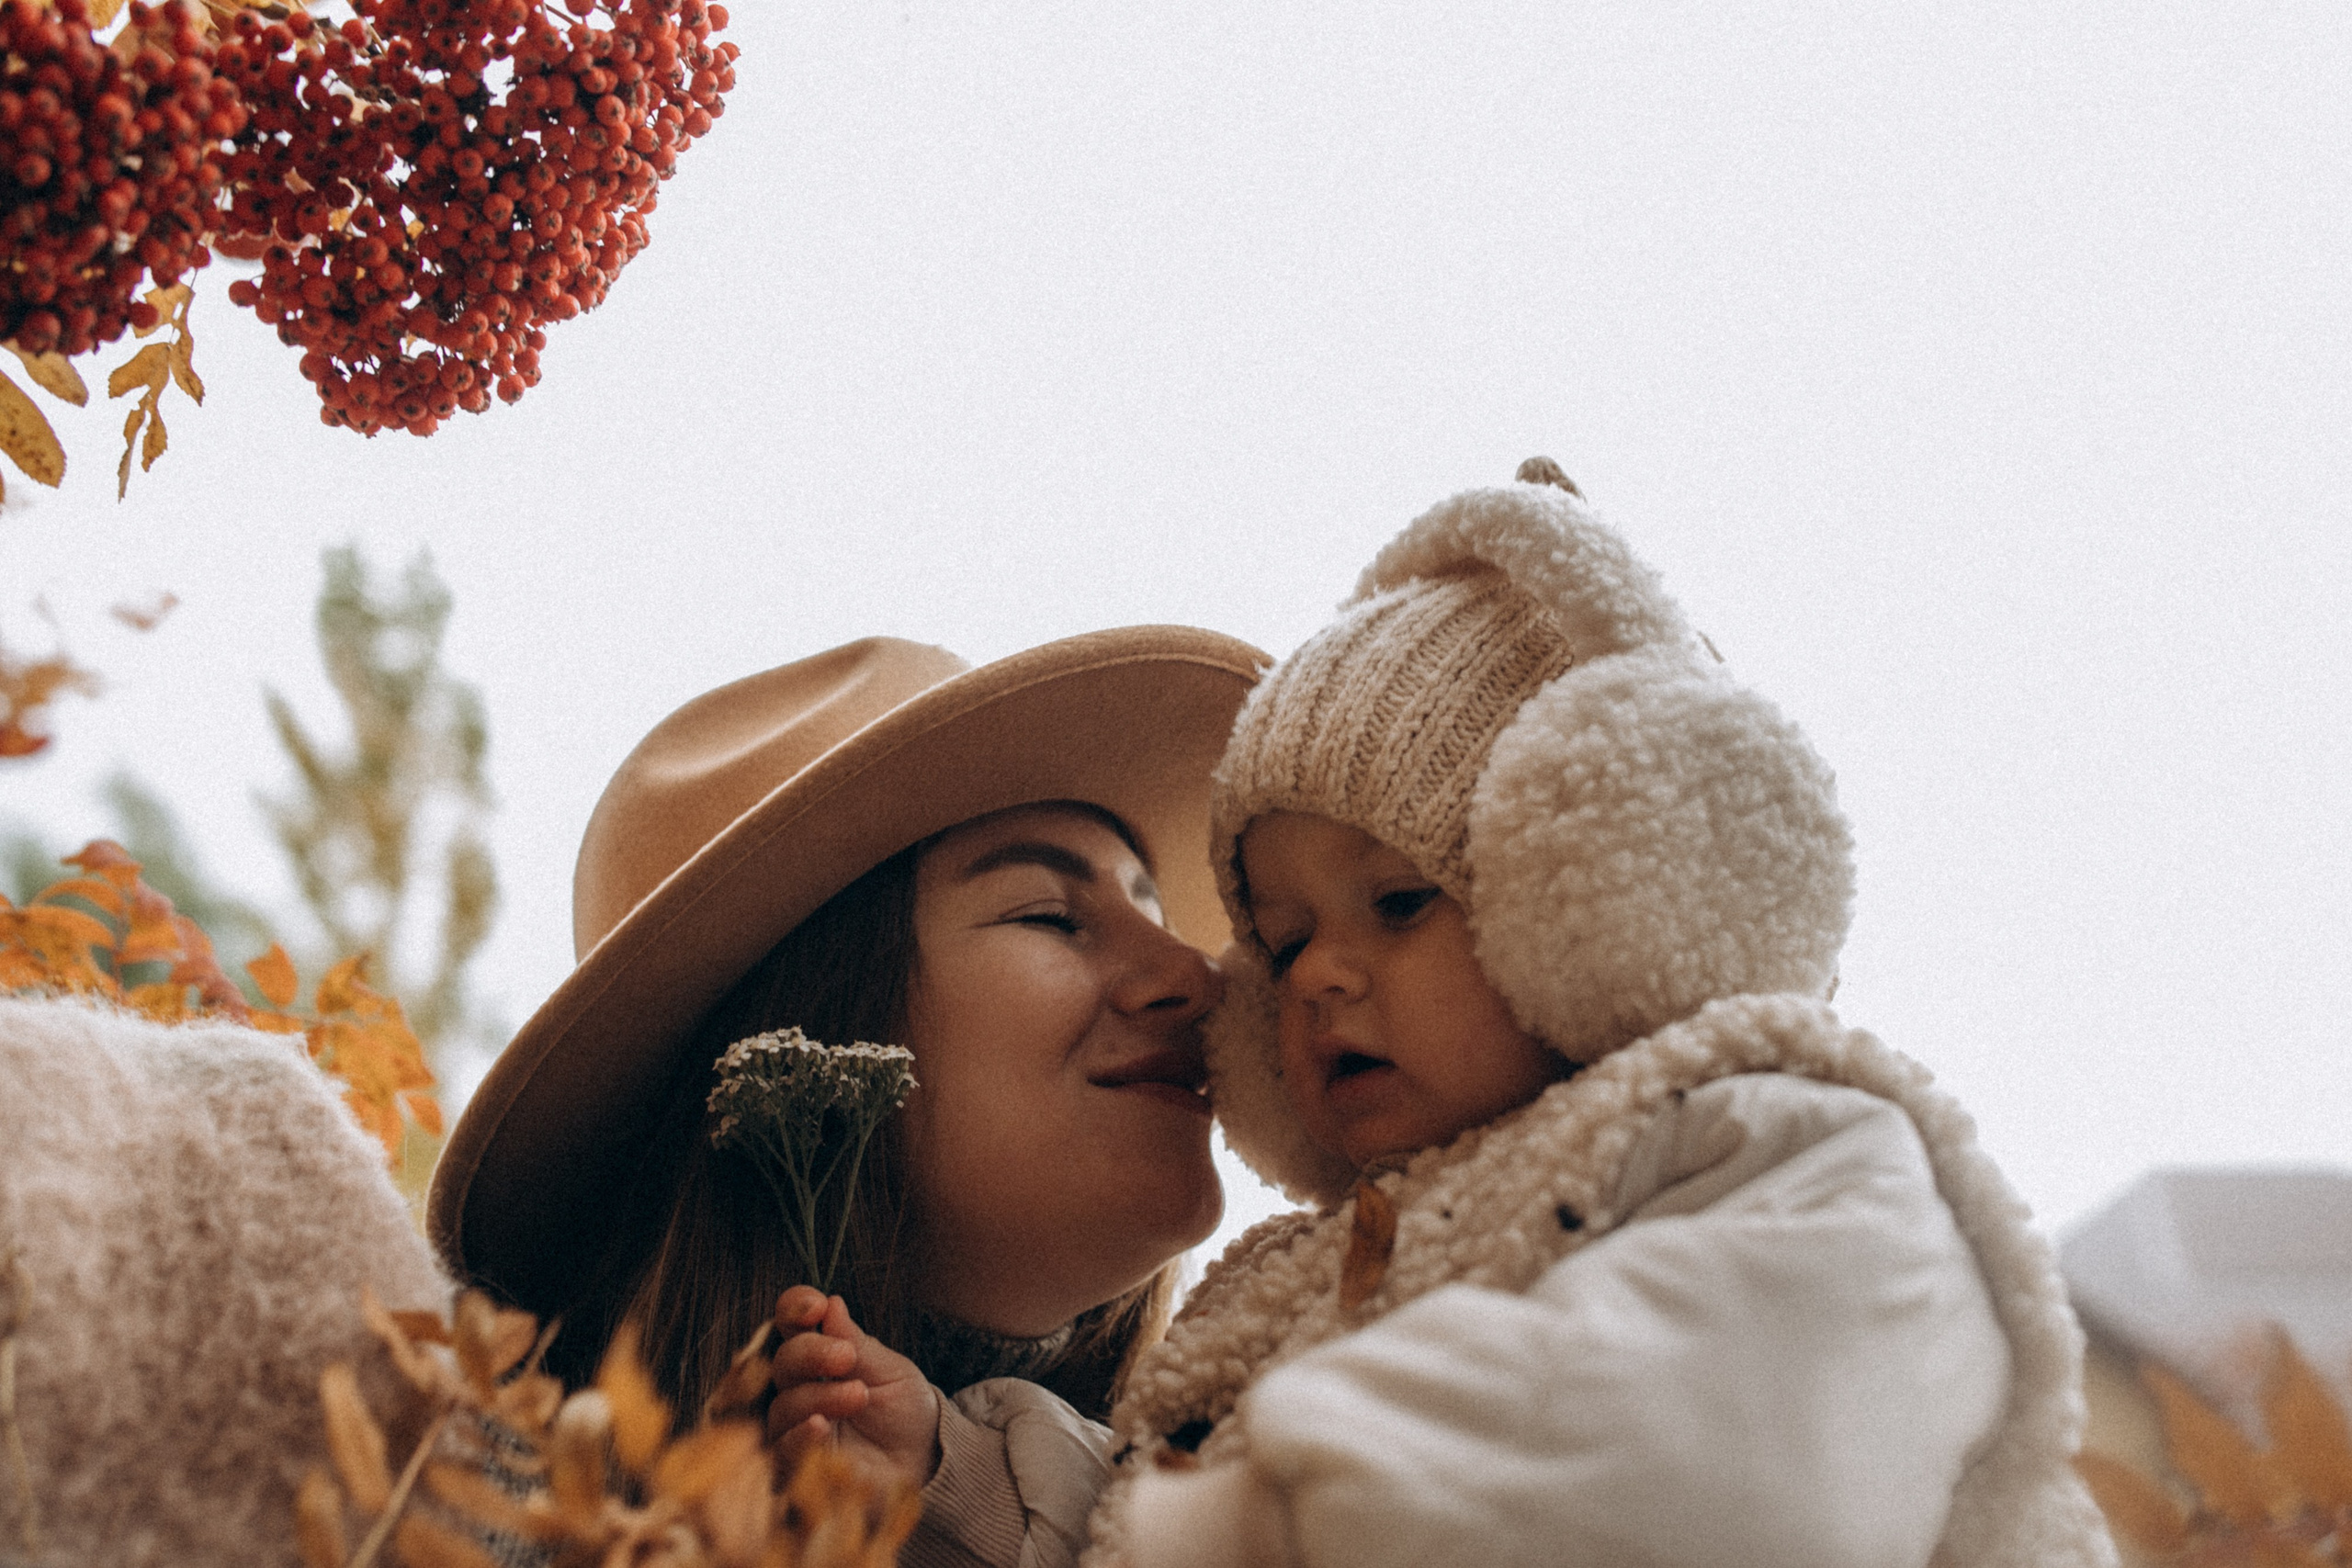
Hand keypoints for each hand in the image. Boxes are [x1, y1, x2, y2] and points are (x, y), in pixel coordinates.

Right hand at [766, 1285, 941, 1489]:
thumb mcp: (892, 1372)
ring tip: (858, 1396)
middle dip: (810, 1353)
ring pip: (783, 1405)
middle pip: (782, 1362)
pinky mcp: (798, 1469)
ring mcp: (796, 1429)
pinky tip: (821, 1426)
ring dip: (818, 1396)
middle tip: (846, 1358)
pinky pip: (782, 1450)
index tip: (816, 1306)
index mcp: (821, 1358)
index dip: (795, 1309)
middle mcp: (801, 1390)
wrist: (927, 1464)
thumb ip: (858, 1343)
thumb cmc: (907, 1413)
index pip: (792, 1325)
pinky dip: (799, 1435)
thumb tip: (831, 1304)